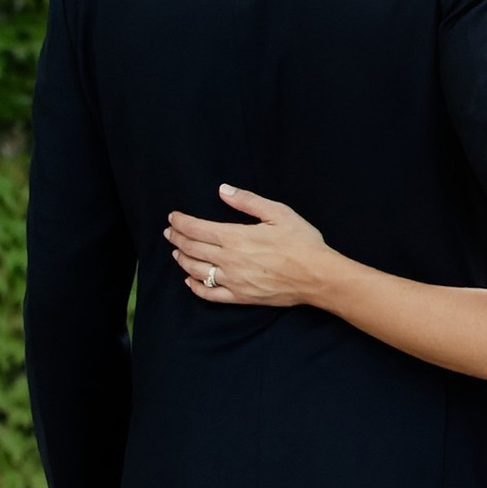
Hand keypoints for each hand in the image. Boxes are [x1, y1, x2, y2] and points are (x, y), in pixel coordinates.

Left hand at [166, 183, 335, 308]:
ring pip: (196, 270)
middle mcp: (229, 260)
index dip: (181, 222)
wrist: (317, 276)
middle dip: (177, 239)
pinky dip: (195, 287)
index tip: (173, 217)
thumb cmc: (301, 242)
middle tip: (169, 233)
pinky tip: (189, 280)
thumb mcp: (278, 213)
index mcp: (235, 237)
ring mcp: (233, 281)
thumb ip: (247, 201)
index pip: (197, 228)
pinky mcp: (240, 297)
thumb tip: (223, 190)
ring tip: (176, 252)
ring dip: (182, 260)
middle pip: (192, 249)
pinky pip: (210, 294)